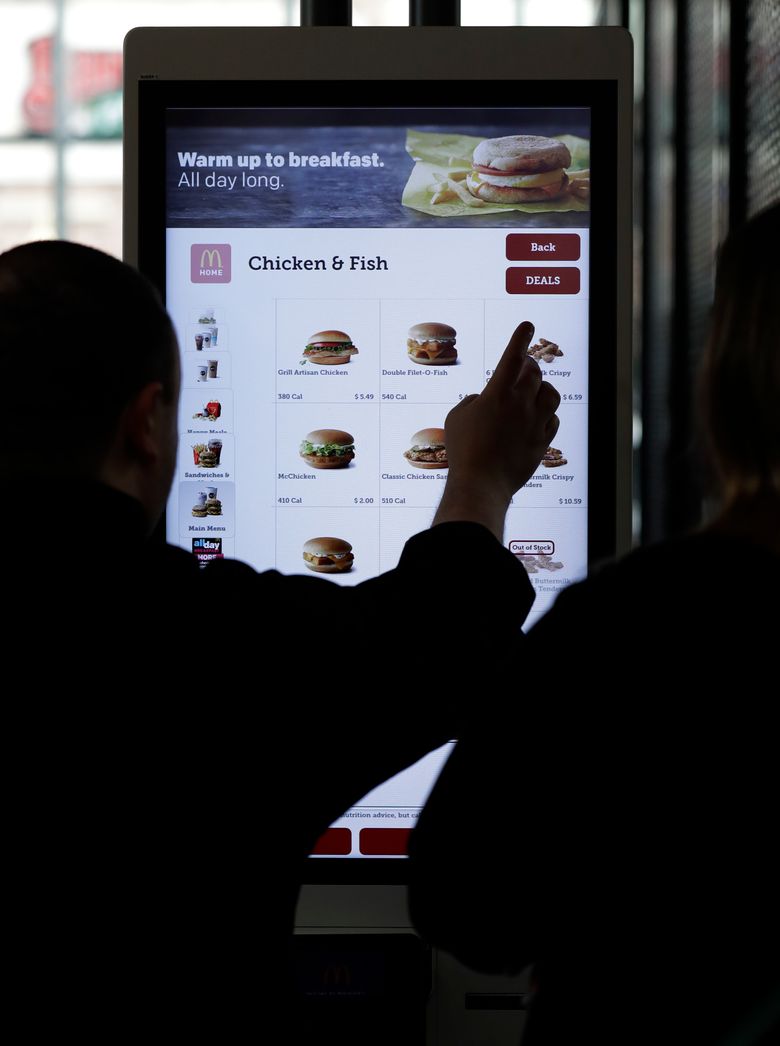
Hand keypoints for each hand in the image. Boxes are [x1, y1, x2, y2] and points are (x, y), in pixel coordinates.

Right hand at [433, 322, 559, 540]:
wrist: (481, 483)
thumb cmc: (463, 450)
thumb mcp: (457, 418)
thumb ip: (473, 401)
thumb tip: (484, 400)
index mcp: (496, 395)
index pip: (512, 357)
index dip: (520, 338)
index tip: (528, 325)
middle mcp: (520, 405)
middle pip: (535, 373)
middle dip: (530, 366)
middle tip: (524, 367)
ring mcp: (534, 423)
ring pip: (551, 394)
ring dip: (543, 389)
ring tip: (535, 392)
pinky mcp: (542, 442)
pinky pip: (553, 420)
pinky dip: (547, 415)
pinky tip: (538, 419)